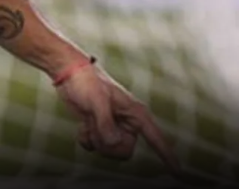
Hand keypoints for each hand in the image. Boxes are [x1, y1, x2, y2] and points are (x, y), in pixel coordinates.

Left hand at [54, 63, 180, 172]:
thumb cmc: (86, 82)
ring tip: (89, 121)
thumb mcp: (96, 101)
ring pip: (109, 150)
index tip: (179, 173)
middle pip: (124, 151)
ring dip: (96, 140)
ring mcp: (114, 127)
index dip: (168, 156)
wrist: (69, 74)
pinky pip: (95, 147)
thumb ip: (105, 123)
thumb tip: (113, 144)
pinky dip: (86, 139)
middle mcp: (127, 123)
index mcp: (136, 113)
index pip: (156, 138)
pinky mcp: (100, 130)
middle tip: (96, 126)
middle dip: (108, 145)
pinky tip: (83, 125)